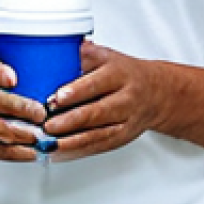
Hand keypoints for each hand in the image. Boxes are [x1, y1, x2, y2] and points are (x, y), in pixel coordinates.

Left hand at [42, 41, 161, 159]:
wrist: (155, 92)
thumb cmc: (123, 72)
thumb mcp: (105, 55)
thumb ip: (82, 54)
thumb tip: (55, 51)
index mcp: (119, 74)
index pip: (97, 83)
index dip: (76, 91)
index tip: (57, 97)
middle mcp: (125, 98)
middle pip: (98, 112)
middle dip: (71, 120)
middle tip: (48, 124)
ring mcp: (126, 120)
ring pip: (98, 134)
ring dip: (72, 141)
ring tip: (51, 142)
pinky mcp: (122, 137)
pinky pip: (99, 146)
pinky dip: (78, 151)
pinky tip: (61, 152)